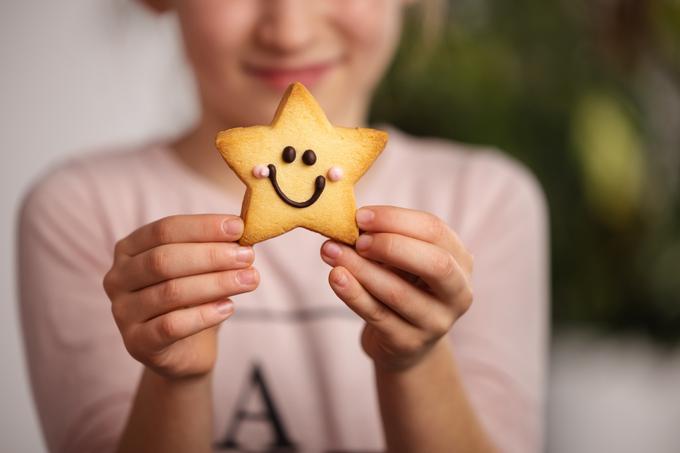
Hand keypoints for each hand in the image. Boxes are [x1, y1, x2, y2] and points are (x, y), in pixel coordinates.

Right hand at [103, 214, 258, 378]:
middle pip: (164, 259)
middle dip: (211, 255)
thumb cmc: (194, 298)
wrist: (186, 350)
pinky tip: (229, 307)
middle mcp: (118, 278)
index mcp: (130, 249)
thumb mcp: (202, 268)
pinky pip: (171, 326)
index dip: (202, 227)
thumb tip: (244, 229)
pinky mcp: (136, 343)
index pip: (164, 230)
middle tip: (248, 257)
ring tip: (250, 280)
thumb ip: (216, 247)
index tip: (238, 228)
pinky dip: (204, 315)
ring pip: (171, 292)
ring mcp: (122, 312)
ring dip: (216, 283)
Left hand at [320, 206, 473, 371]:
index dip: (396, 219)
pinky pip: (377, 315)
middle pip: (434, 263)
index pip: (434, 231)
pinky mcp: (408, 343)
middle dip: (390, 245)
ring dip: (360, 268)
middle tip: (356, 238)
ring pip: (398, 292)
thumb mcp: (404, 260)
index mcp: (460, 261)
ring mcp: (436, 322)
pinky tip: (336, 277)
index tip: (361, 216)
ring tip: (330, 251)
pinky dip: (353, 294)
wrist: (405, 342)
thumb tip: (348, 223)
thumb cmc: (403, 287)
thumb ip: (386, 239)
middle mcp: (458, 293)